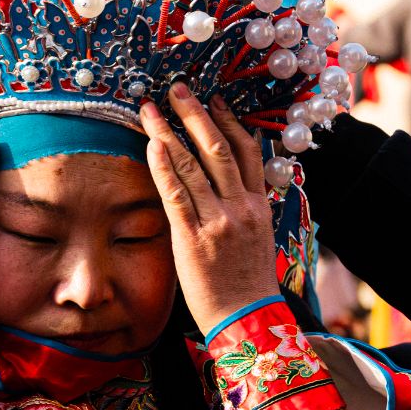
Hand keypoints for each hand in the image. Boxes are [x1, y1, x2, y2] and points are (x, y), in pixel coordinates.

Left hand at [141, 84, 279, 337]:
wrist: (247, 320)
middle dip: (197, 114)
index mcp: (259, 205)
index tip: (215, 100)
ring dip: (170, 131)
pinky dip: (164, 167)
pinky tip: (152, 145)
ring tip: (151, 108)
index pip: (248, 152)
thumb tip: (227, 189)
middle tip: (178, 89)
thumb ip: (244, 210)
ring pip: (195, 165)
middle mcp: (241, 207)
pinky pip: (177, 195)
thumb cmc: (247, 284)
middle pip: (220, 148)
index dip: (230, 122)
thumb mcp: (257, 239)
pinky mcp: (194, 238)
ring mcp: (219, 221)